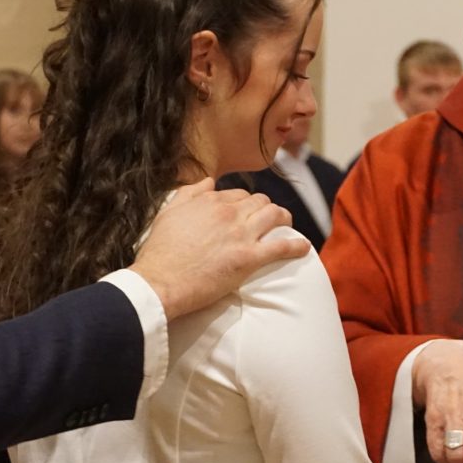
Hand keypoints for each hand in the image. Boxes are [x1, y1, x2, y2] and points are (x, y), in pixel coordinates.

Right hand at [130, 179, 307, 319]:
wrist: (160, 282)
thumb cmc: (159, 252)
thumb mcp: (168, 213)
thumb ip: (188, 193)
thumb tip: (209, 181)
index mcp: (209, 201)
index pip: (237, 194)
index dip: (244, 203)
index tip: (245, 213)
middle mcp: (228, 212)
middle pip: (259, 201)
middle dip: (266, 208)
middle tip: (268, 220)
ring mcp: (240, 234)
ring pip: (274, 216)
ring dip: (284, 219)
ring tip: (287, 226)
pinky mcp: (249, 258)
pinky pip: (281, 246)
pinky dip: (296, 245)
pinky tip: (304, 247)